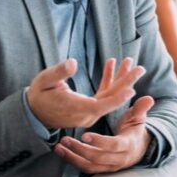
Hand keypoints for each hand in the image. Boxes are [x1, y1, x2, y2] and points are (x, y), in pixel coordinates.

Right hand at [28, 58, 143, 129]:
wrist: (35, 113)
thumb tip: (73, 63)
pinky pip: (103, 95)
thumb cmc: (39, 95)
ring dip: (121, 80)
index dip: (116, 98)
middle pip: (110, 99)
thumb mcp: (44, 81)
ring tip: (131, 62)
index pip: (100, 105)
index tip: (131, 89)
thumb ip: (58, 73)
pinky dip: (109, 81)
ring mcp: (89, 113)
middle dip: (126, 83)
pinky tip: (112, 63)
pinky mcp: (89, 108)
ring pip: (109, 96)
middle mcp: (86, 113)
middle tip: (140, 69)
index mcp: (76, 108)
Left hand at [55, 96, 154, 172]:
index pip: (113, 146)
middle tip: (65, 139)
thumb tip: (149, 99)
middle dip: (80, 150)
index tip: (85, 135)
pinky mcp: (102, 169)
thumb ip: (141, 109)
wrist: (139, 149)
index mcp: (128, 145)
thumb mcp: (138, 119)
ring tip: (59, 147)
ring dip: (73, 157)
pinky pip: (86, 168)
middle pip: (97, 158)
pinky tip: (62, 152)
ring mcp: (110, 166)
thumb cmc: (135, 131)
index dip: (100, 142)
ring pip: (89, 166)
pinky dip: (73, 161)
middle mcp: (119, 159)